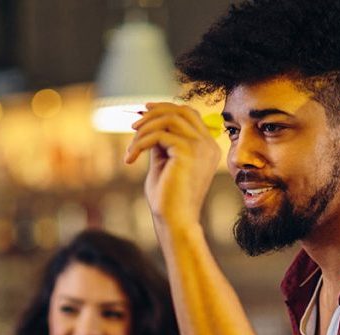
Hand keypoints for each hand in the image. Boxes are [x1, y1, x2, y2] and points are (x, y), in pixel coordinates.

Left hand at [125, 102, 220, 229]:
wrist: (175, 220)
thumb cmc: (168, 198)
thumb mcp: (165, 162)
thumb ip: (162, 141)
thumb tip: (149, 121)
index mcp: (207, 148)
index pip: (189, 114)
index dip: (166, 108)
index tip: (144, 111)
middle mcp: (208, 145)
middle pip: (182, 110)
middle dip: (155, 112)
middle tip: (134, 125)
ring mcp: (201, 148)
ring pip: (169, 119)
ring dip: (144, 129)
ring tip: (131, 148)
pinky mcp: (188, 152)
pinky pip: (159, 135)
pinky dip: (140, 143)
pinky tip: (131, 157)